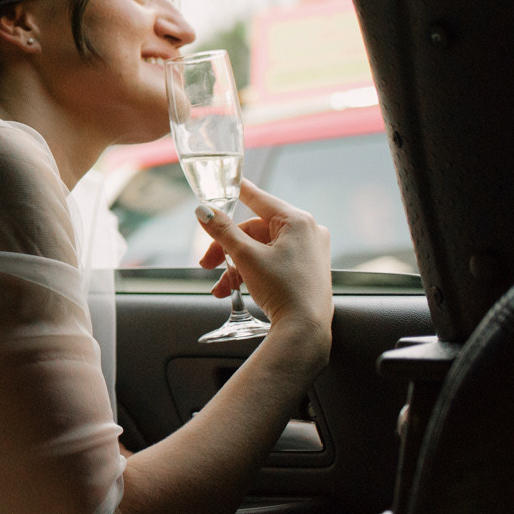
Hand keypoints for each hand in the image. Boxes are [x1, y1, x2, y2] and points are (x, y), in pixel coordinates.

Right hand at [194, 181, 332, 340]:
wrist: (304, 330)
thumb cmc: (282, 289)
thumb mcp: (246, 256)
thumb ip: (222, 230)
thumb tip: (203, 211)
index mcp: (297, 221)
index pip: (259, 198)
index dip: (237, 191)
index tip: (224, 183)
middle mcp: (308, 232)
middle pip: (255, 230)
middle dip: (226, 248)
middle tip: (206, 263)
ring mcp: (310, 251)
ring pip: (261, 248)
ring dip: (236, 265)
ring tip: (221, 287)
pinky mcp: (307, 270)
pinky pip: (273, 261)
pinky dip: (252, 272)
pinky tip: (235, 290)